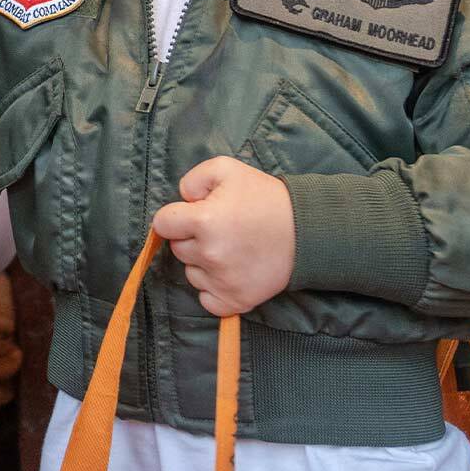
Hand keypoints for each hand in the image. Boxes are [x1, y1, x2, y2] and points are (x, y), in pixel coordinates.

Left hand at [151, 156, 295, 316]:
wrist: (307, 231)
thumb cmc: (265, 198)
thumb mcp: (226, 169)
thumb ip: (192, 179)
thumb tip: (180, 200)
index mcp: (203, 221)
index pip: (162, 224)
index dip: (175, 217)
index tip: (192, 215)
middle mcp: (210, 254)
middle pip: (178, 249)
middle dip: (191, 238)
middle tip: (219, 230)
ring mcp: (223, 281)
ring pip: (191, 274)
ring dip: (202, 264)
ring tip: (229, 249)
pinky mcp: (237, 301)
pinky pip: (206, 300)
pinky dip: (213, 289)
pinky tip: (229, 273)